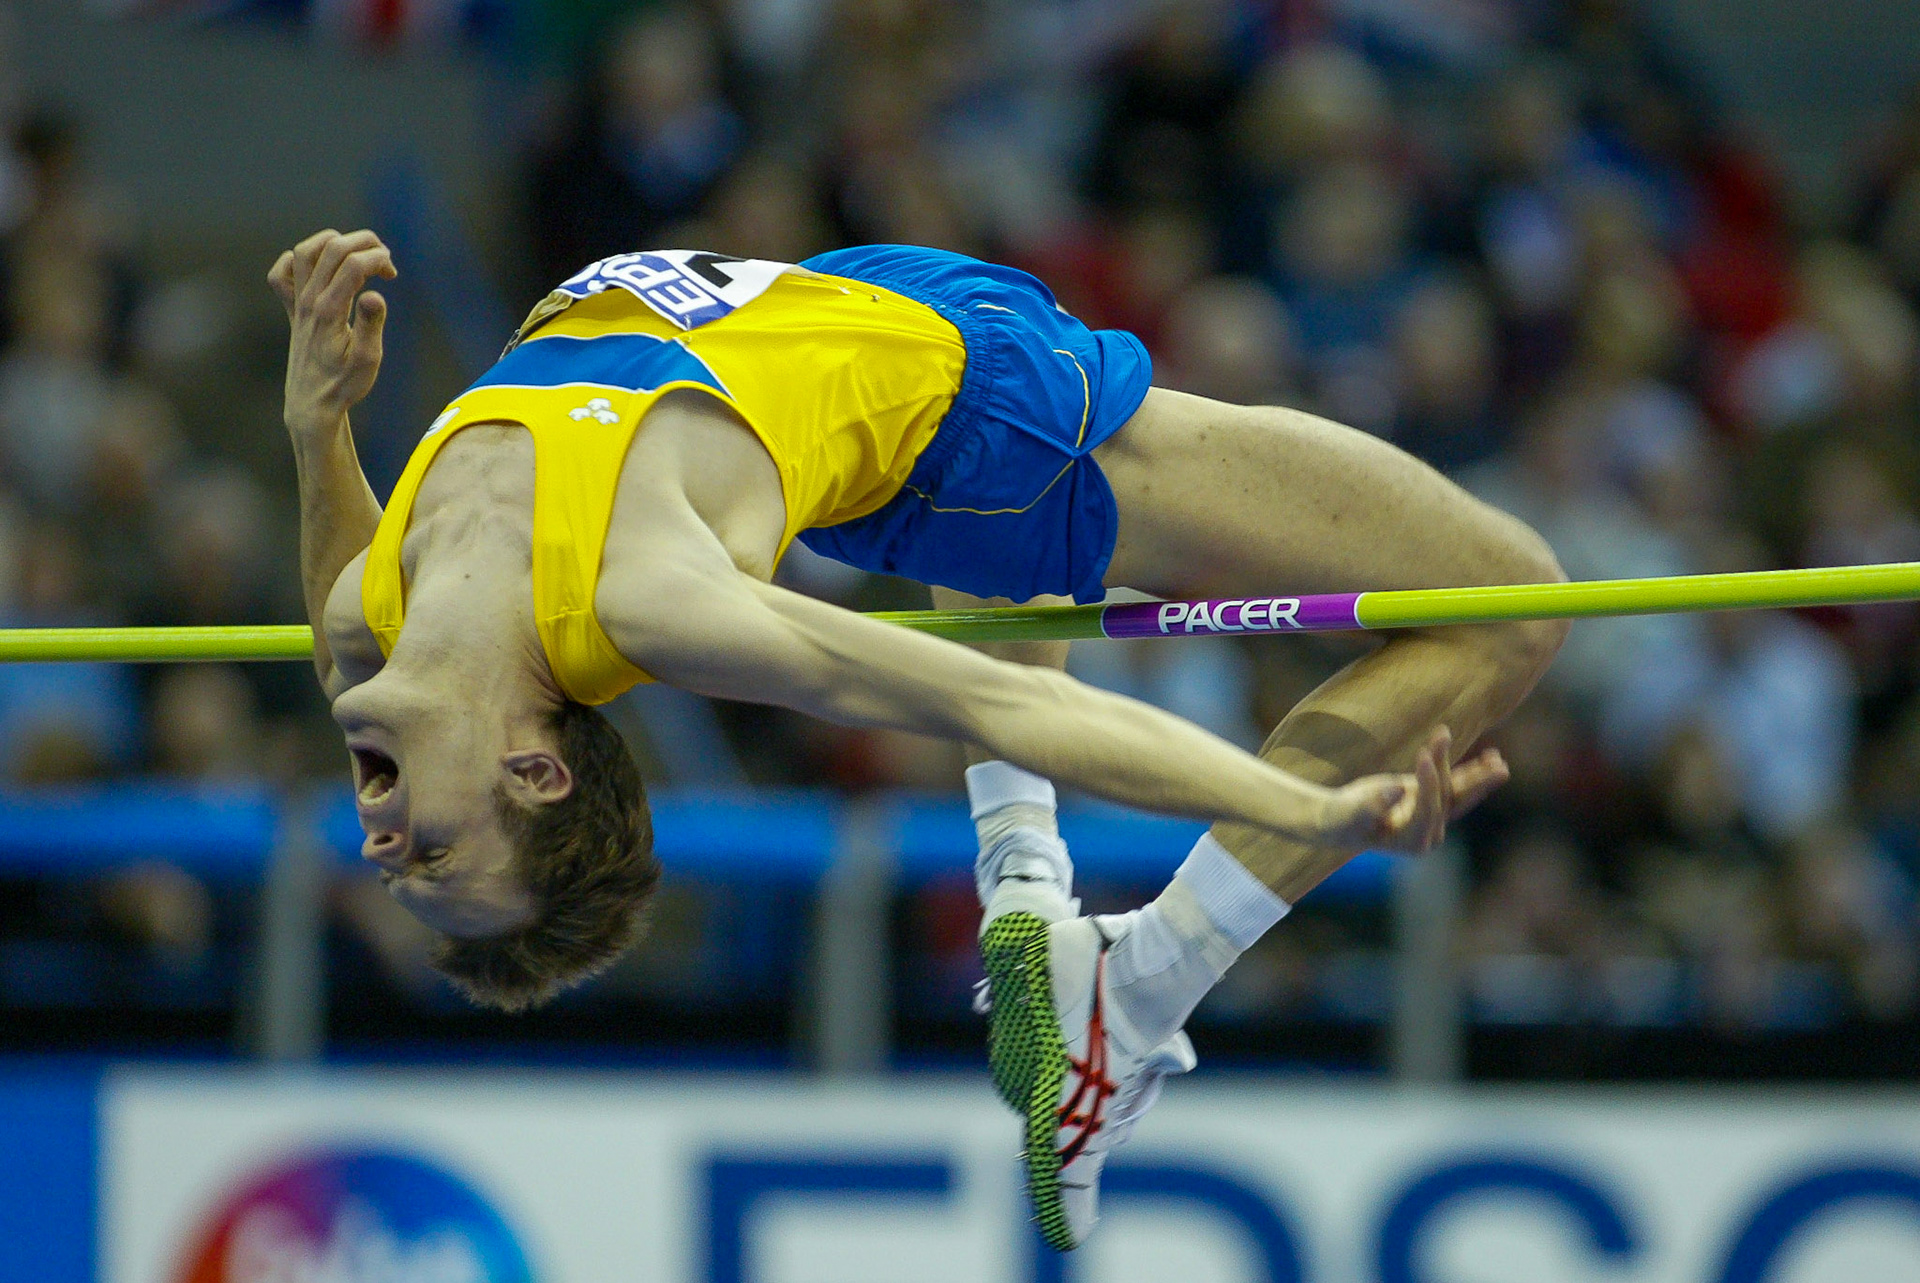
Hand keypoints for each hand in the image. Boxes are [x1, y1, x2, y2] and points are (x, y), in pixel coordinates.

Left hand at [269, 228, 396, 428]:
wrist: (311, 404)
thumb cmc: (344, 384)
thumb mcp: (367, 360)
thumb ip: (371, 324)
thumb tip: (376, 294)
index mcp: (330, 311)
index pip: (354, 264)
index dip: (378, 259)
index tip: (393, 274)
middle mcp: (309, 301)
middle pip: (332, 248)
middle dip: (363, 242)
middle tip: (384, 259)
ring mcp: (297, 303)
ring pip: (305, 251)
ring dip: (333, 242)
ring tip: (356, 254)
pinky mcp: (292, 309)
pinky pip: (282, 274)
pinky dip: (296, 262)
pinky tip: (319, 270)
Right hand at [1315, 727, 1508, 853]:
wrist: (1337, 821)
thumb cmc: (1341, 818)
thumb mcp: (1353, 812)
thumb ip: (1374, 803)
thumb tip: (1399, 788)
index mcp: (1412, 842)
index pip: (1429, 808)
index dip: (1429, 781)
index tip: (1425, 753)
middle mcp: (1428, 833)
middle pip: (1454, 804)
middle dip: (1475, 784)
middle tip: (1499, 768)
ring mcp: (1432, 817)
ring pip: (1458, 794)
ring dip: (1478, 776)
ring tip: (1499, 760)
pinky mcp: (1430, 801)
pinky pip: (1454, 786)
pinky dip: (1471, 772)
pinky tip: (1490, 758)